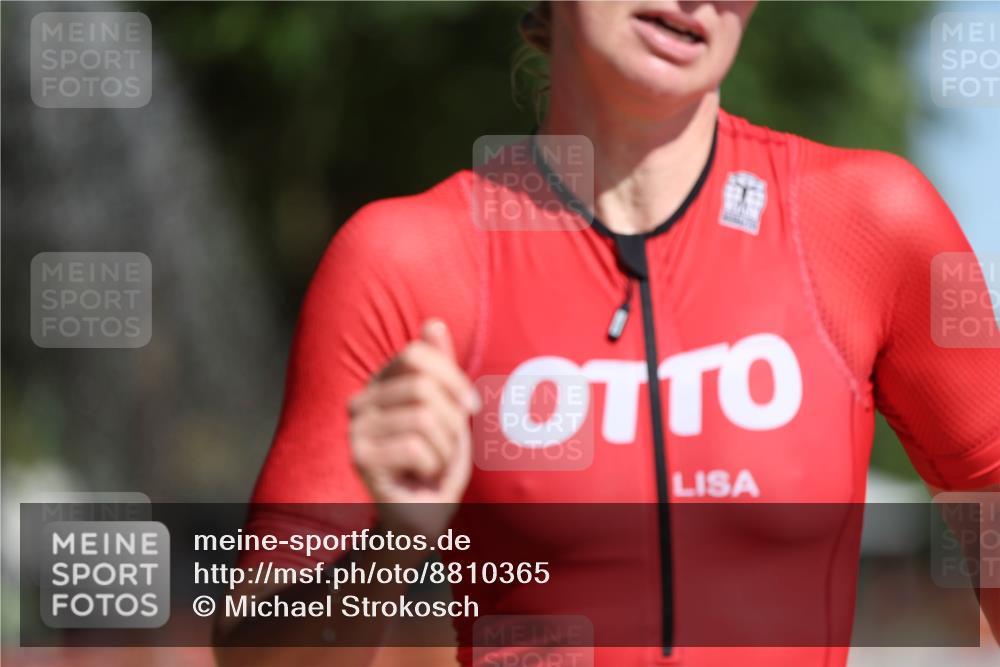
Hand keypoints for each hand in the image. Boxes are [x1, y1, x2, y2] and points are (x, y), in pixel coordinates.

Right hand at [348, 319, 479, 536]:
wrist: (421, 517)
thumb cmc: (436, 463)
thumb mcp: (448, 410)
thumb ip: (440, 369)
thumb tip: (433, 323)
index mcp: (379, 384)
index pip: (415, 354)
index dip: (452, 377)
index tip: (470, 405)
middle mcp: (360, 401)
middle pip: (422, 386)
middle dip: (451, 419)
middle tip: (448, 445)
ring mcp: (355, 430)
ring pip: (423, 417)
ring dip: (444, 446)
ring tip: (434, 463)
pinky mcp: (360, 459)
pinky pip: (417, 447)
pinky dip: (434, 464)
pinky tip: (421, 477)